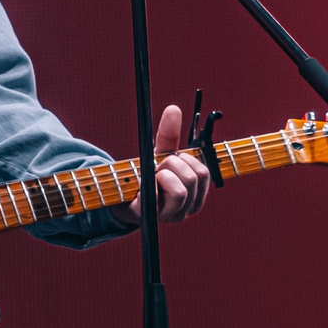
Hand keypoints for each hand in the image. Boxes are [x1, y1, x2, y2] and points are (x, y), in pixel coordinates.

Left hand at [109, 103, 213, 226]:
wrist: (122, 193)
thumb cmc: (147, 174)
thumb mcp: (160, 153)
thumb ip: (168, 134)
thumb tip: (174, 109)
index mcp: (197, 191)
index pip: (205, 172)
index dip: (188, 158)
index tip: (174, 156)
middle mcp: (191, 206)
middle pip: (195, 176)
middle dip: (174, 163)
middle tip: (159, 166)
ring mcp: (175, 214)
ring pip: (182, 188)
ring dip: (163, 174)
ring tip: (153, 176)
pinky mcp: (156, 218)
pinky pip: (160, 197)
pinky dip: (152, 183)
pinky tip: (144, 184)